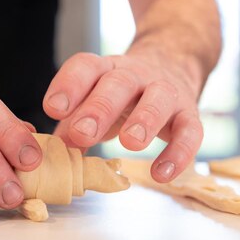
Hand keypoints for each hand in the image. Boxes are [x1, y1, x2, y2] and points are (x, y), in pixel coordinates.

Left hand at [43, 50, 203, 182]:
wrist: (172, 66)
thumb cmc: (122, 95)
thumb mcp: (94, 101)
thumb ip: (72, 125)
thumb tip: (49, 154)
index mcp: (105, 69)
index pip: (86, 67)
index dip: (69, 85)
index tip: (52, 108)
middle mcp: (135, 74)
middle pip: (118, 83)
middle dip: (100, 108)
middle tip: (82, 133)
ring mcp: (165, 91)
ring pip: (158, 98)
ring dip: (144, 119)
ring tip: (130, 144)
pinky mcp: (190, 113)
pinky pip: (190, 130)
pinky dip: (179, 152)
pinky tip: (162, 174)